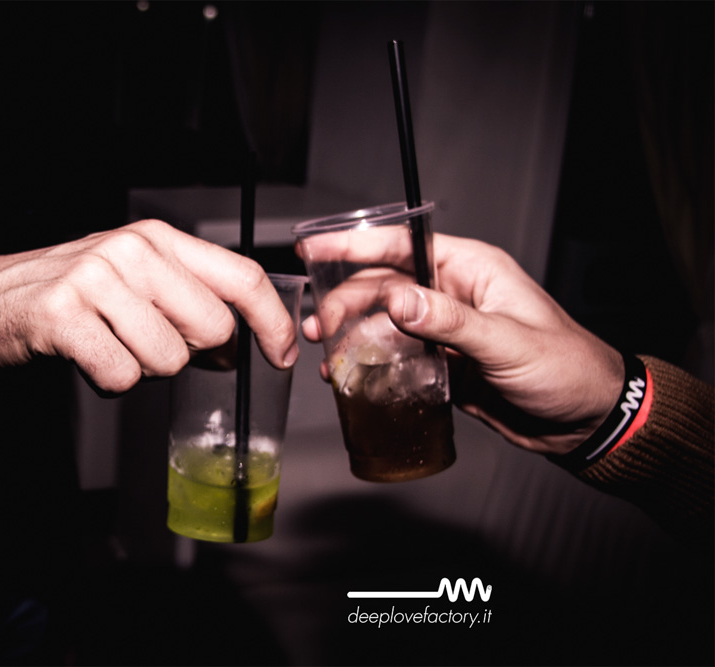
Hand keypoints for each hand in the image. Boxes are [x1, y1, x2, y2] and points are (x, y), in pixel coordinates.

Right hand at [0, 219, 299, 392]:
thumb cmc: (69, 292)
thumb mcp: (133, 278)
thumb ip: (187, 299)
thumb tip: (239, 346)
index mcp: (158, 239)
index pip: (242, 276)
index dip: (273, 320)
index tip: (284, 353)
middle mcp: (132, 251)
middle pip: (213, 327)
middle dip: (192, 355)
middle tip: (150, 344)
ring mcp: (97, 280)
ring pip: (169, 359)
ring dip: (144, 370)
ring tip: (111, 346)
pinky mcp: (65, 316)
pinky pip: (122, 376)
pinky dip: (109, 382)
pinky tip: (87, 358)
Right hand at [300, 233, 623, 454]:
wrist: (584, 421)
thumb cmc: (566, 369)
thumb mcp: (508, 342)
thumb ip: (451, 322)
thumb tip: (398, 301)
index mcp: (471, 270)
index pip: (402, 245)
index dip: (354, 244)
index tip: (312, 245)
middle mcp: (452, 294)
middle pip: (382, 286)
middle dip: (343, 302)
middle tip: (316, 327)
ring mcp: (444, 330)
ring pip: (382, 324)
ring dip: (351, 336)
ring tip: (325, 356)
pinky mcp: (440, 364)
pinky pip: (394, 357)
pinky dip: (369, 365)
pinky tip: (350, 378)